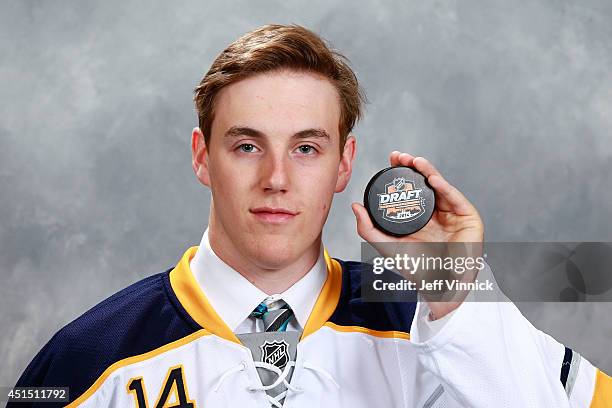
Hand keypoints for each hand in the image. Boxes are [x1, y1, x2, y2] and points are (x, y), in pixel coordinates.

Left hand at [351, 151, 484, 317]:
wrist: (439, 287)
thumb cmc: (416, 270)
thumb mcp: (388, 247)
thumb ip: (368, 230)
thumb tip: (355, 207)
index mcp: (419, 216)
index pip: (410, 189)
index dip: (401, 174)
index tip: (390, 160)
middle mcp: (436, 212)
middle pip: (425, 183)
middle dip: (413, 167)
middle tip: (399, 156)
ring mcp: (453, 213)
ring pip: (440, 186)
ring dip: (427, 171)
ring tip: (415, 162)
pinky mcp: (468, 217)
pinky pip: (455, 198)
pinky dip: (444, 187)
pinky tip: (432, 179)